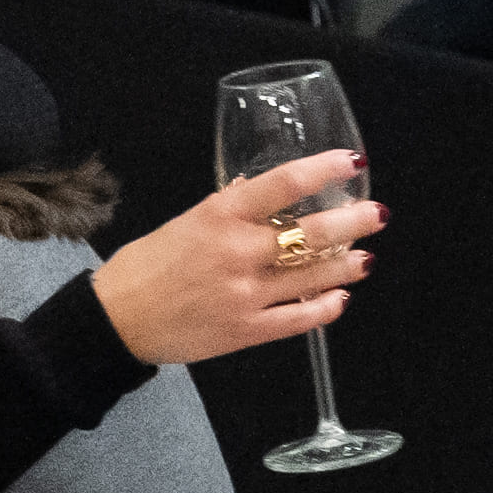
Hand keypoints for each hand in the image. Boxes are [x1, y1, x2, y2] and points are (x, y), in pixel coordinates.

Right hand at [87, 148, 378, 366]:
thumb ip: (226, 211)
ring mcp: (245, 294)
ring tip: (364, 259)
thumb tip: (258, 192)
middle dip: (353, 222)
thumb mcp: (184, 223)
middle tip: (377, 215)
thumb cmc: (145, 267)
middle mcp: (238, 252)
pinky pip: (298, 320)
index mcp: (220, 216)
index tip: (351, 162)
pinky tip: (339, 299)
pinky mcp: (245, 331)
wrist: (116, 321)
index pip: (284, 183)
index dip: (323, 169)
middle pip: (311, 234)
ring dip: (346, 266)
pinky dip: (325, 309)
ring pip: (313, 277)